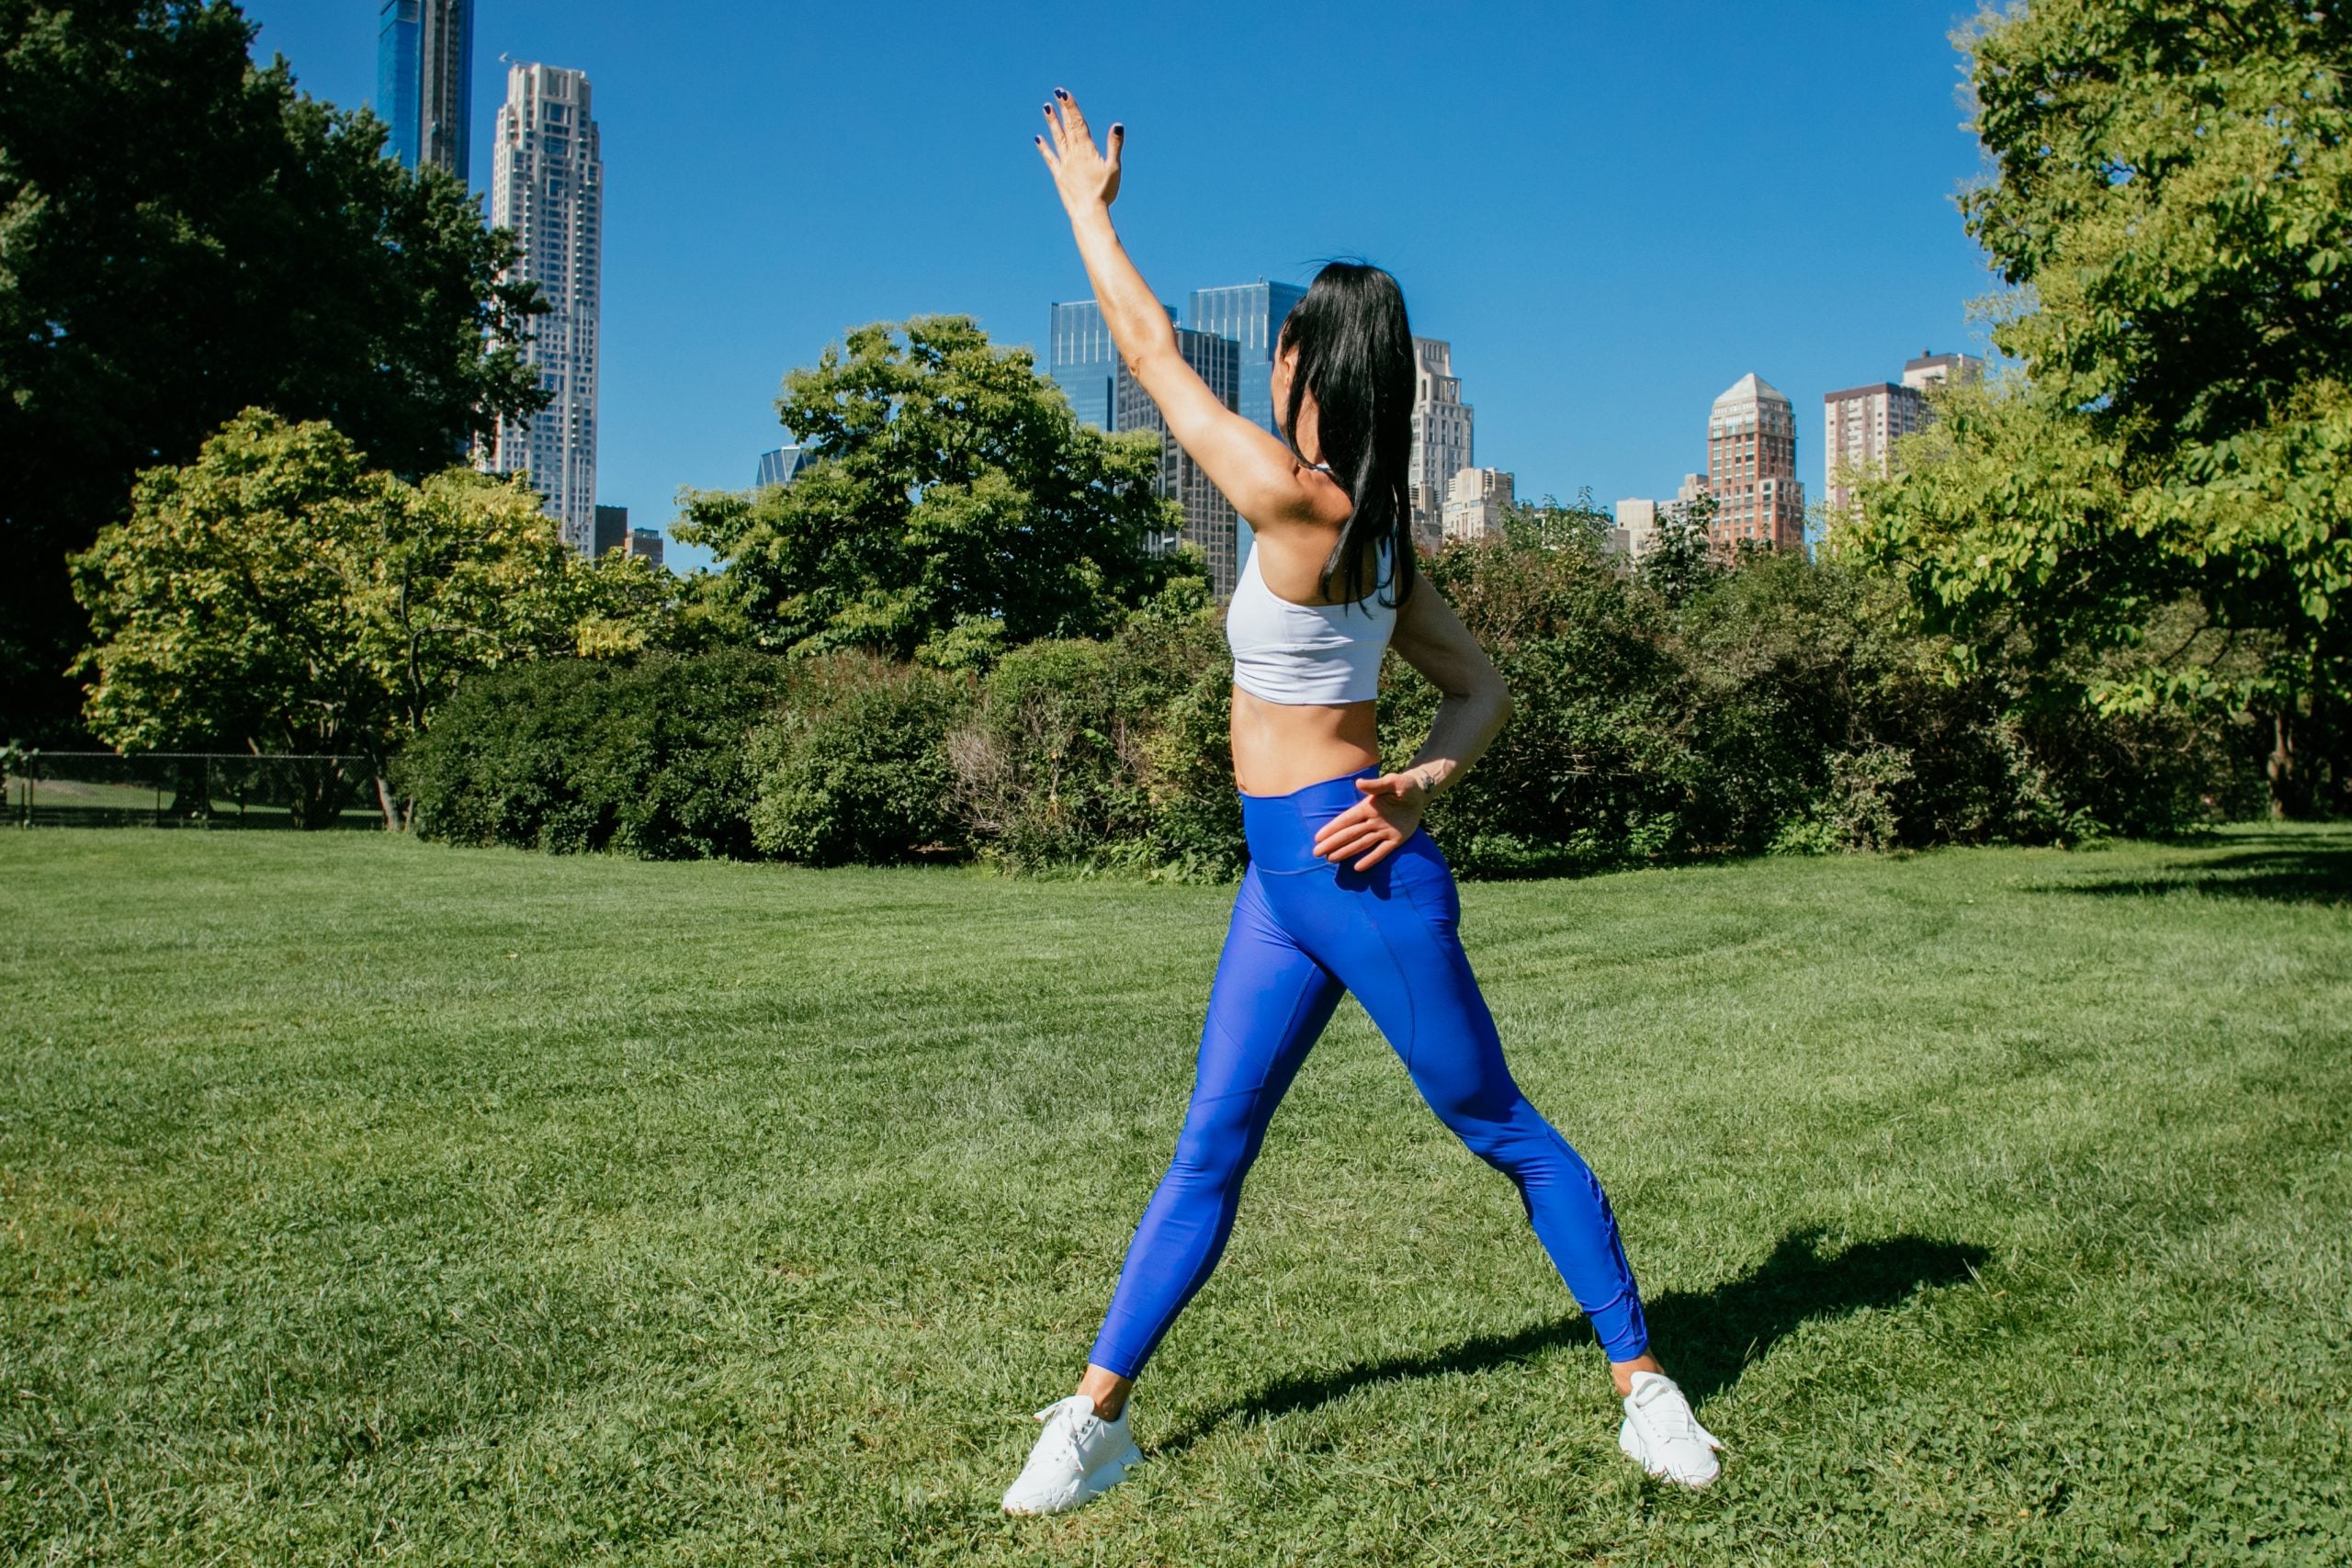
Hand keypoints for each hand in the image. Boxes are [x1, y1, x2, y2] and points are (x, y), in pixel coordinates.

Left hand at [1034, 88, 1122, 215]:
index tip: (1064, 94)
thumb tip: (1117, 125)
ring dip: (1052, 123)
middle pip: (1068, 126)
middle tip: (1057, 93)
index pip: (1078, 123)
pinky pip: (1050, 158)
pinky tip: (1038, 138)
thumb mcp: (1114, 167)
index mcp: (1086, 149)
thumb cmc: (1104, 192)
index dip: (1071, 107)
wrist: (1088, 212)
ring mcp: (1064, 164)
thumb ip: (1114, 145)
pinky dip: (1044, 148)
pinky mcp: (1059, 175)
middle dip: (1063, 109)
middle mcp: (1073, 153)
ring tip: (1046, 108)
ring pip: (1057, 138)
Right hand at [1311, 772, 1427, 870]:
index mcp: (1367, 808)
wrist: (1419, 794)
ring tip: (1330, 859)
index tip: (1318, 838)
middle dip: (1333, 843)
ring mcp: (1383, 832)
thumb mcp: (1393, 782)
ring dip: (1346, 852)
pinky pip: (1382, 851)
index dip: (1332, 829)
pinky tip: (1357, 868)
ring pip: (1361, 844)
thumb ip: (1376, 785)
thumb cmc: (1403, 786)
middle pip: (1349, 834)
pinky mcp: (1396, 840)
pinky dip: (1371, 859)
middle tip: (1317, 853)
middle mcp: (1372, 821)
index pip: (1346, 820)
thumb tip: (1359, 783)